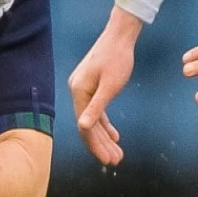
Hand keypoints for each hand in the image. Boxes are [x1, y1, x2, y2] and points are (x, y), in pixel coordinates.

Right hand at [68, 10, 140, 165]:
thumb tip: (83, 127)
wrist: (120, 36)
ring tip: (117, 153)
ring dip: (104, 137)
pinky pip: (96, 111)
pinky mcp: (91, 87)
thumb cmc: (117, 58)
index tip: (108, 159)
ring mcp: (84, 89)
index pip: (85, 126)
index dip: (96, 145)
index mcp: (79, 92)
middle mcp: (77, 92)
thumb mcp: (110, 85)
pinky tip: (114, 135)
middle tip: (116, 160)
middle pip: (88, 125)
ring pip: (93, 120)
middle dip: (101, 145)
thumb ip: (97, 108)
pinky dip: (105, 124)